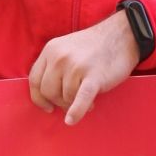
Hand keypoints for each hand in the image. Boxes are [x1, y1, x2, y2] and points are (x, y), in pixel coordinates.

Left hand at [28, 10, 141, 124]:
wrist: (122, 36)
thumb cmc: (93, 47)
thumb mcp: (65, 48)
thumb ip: (53, 66)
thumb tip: (46, 97)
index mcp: (51, 49)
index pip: (34, 80)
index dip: (39, 97)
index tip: (48, 107)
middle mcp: (60, 57)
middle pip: (48, 91)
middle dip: (59, 101)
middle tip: (73, 101)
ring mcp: (76, 66)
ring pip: (65, 97)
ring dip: (75, 103)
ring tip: (88, 98)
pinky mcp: (94, 77)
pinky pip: (80, 99)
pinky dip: (76, 111)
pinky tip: (72, 120)